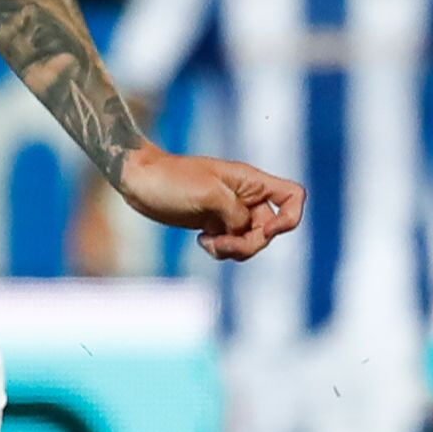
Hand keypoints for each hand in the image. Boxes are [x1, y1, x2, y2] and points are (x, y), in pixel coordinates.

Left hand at [113, 145, 302, 262]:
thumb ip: (236, 214)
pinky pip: (231, 245)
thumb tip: (244, 230)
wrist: (139, 180)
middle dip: (250, 243)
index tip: (267, 230)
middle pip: (271, 229)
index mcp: (250, 181)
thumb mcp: (208, 194)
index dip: (290, 218)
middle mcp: (245, 196)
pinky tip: (201, 242)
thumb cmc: (171, 180)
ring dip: (234, 250)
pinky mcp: (214, 223)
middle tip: (222, 244)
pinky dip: (221, 250)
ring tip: (208, 243)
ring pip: (250, 241)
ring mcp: (230, 211)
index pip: (293, 196)